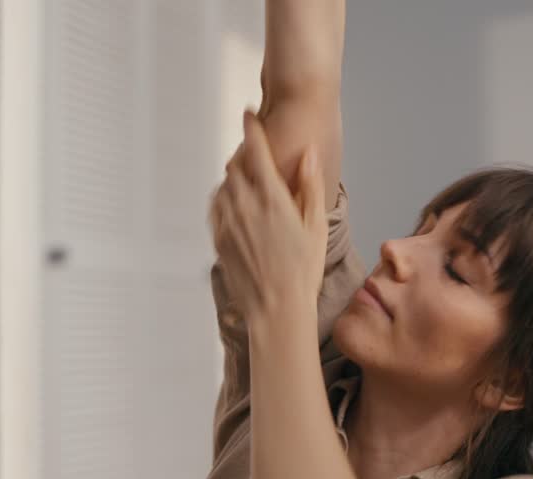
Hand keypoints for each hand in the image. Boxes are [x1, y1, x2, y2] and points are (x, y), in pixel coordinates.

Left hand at [209, 110, 326, 323]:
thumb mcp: (316, 226)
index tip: (249, 113)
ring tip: (247, 180)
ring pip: (223, 185)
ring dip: (233, 176)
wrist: (277, 310)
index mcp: (272, 199)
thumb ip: (310, 186)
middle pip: (235, 164)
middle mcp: (245, 206)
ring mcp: (228, 223)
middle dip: (244, 154)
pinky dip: (224, 198)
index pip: (255, 150)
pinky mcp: (218, 240)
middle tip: (253, 152)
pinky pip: (216, 207)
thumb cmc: (303, 271)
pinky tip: (235, 204)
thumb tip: (308, 153)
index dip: (251, 128)